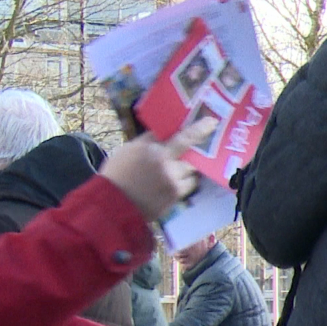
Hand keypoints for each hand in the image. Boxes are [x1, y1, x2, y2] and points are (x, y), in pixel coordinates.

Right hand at [99, 120, 214, 219]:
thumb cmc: (118, 174)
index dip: (198, 128)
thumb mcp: (128, 150)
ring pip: (191, 169)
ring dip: (187, 167)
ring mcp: (172, 180)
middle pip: (191, 150)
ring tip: (176, 168)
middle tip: (205, 137)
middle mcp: (165, 163)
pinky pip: (189, 184)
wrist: (114, 203)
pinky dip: (185, 181)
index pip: (180, 136)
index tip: (212, 122)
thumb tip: (164, 134)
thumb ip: (148, 142)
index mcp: (151, 149)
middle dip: (198, 144)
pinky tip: (175, 181)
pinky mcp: (176, 195)